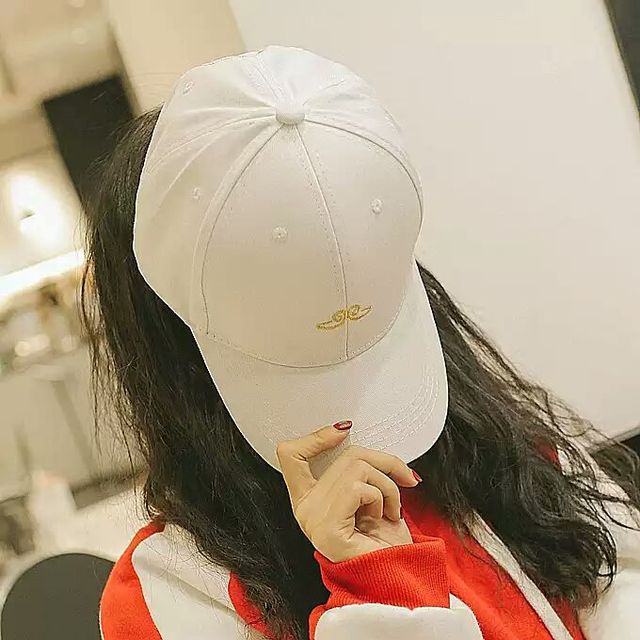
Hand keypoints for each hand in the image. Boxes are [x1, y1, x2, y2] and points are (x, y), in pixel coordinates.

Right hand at [276, 423, 420, 562]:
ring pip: (357, 468)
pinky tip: (383, 518)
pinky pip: (359, 489)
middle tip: (406, 478)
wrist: (395, 578)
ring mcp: (313, 517)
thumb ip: (356, 469)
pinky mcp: (328, 527)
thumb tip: (350, 431)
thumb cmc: (382, 541)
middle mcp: (305, 507)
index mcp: (308, 498)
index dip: (314, 436)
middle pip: (344, 455)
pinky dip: (381, 498)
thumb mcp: (367, 493)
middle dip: (384, 461)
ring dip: (387, 485)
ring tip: (391, 509)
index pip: (289, 454)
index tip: (342, 430)